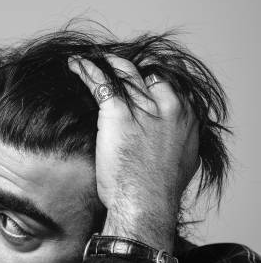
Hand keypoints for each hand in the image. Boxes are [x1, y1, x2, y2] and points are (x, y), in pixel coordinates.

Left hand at [68, 55, 198, 251]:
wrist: (147, 202)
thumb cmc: (162, 190)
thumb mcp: (185, 163)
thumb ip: (185, 144)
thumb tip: (181, 144)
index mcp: (186, 117)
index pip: (169, 85)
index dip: (153, 81)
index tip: (143, 80)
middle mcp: (167, 107)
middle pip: (146, 76)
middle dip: (130, 69)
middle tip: (116, 66)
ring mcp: (143, 108)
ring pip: (124, 74)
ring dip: (108, 65)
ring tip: (96, 59)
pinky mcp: (118, 113)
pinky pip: (101, 84)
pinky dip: (87, 71)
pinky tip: (76, 64)